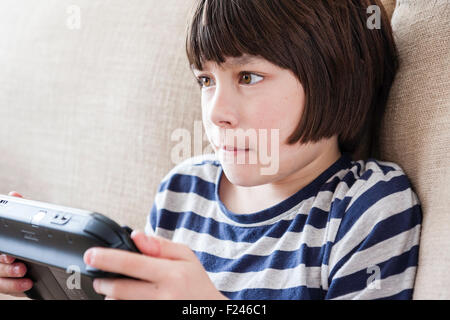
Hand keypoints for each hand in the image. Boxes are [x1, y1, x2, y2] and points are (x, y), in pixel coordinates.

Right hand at [0, 192, 32, 296]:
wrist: (26, 254)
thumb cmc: (20, 235)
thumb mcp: (18, 222)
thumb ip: (18, 210)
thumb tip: (14, 195)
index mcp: (0, 243)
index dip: (2, 254)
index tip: (10, 256)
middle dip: (6, 268)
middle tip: (21, 267)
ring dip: (10, 279)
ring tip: (25, 275)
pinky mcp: (5, 283)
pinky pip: (5, 289)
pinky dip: (15, 287)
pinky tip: (27, 285)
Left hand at [83, 231, 228, 299]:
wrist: (208, 310)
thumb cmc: (196, 283)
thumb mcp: (187, 256)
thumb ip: (160, 245)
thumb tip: (136, 235)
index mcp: (171, 273)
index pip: (133, 264)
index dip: (108, 258)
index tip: (90, 255)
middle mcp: (163, 295)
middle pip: (120, 289)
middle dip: (104, 281)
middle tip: (100, 277)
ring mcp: (157, 309)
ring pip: (120, 303)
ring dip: (111, 295)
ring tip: (115, 287)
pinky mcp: (152, 317)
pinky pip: (127, 310)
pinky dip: (120, 303)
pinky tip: (124, 297)